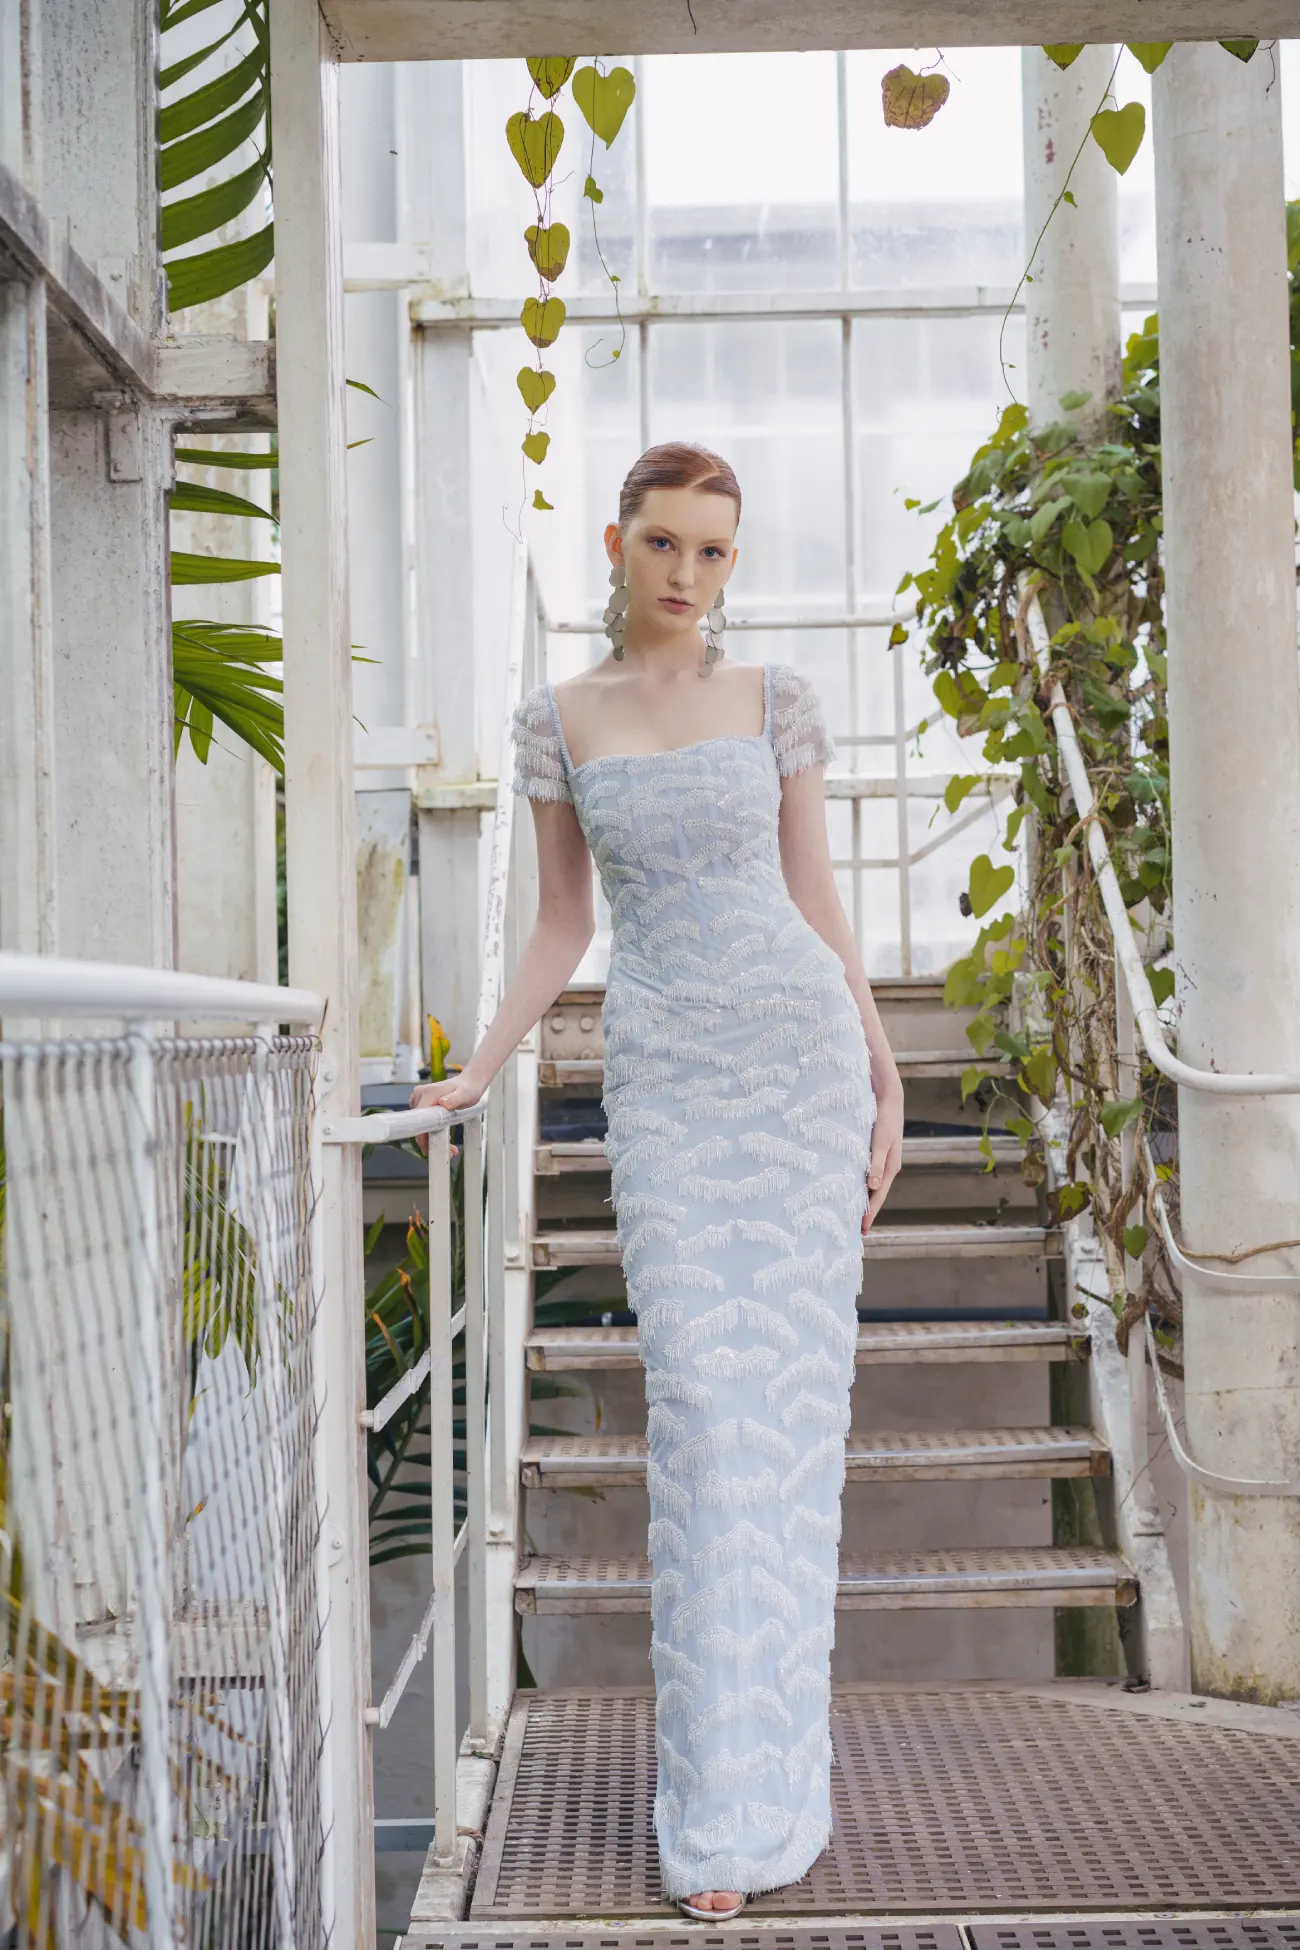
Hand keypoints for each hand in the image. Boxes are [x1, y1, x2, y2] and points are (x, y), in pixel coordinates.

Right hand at [408, 1072, 486, 1155]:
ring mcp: (420, 1100)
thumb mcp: (465, 1095)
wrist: (470, 1083)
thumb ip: (455, 1099)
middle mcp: (420, 1095)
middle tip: (451, 1151)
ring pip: (421, 1126)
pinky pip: (424, 1123)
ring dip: (433, 1139)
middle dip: (431, 1142)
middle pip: (419, 1125)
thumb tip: (443, 1103)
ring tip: (451, 1148)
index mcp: (427, 1093)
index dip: (423, 1137)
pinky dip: (434, 1133)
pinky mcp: (423, 1104)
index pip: (418, 1120)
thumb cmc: (468, 1088)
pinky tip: (446, 1139)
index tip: (432, 1149)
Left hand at [863, 1086, 902, 1234]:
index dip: (870, 1213)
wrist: (889, 1096)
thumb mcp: (880, 1141)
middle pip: (875, 1194)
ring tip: (851, 1213)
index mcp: (890, 1167)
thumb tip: (873, 1187)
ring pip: (871, 1184)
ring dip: (862, 1198)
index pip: (878, 1196)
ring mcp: (881, 1159)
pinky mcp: (874, 1151)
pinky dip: (860, 1183)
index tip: (862, 1230)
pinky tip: (850, 1186)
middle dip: (867, 1211)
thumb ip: (875, 1163)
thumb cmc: (885, 1118)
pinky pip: (867, 1173)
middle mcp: (887, 1166)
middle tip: (854, 1229)